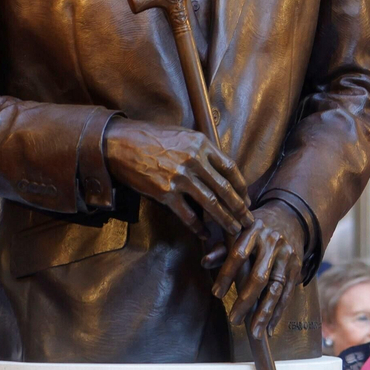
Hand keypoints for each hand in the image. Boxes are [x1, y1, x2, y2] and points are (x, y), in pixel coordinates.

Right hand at [104, 120, 251, 239]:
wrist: (121, 144)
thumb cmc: (151, 137)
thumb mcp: (182, 135)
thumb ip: (201, 150)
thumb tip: (219, 169)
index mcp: (200, 144)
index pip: (230, 168)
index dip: (241, 186)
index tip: (246, 198)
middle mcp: (193, 160)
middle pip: (225, 189)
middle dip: (239, 208)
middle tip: (248, 221)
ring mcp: (179, 177)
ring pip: (211, 204)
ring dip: (225, 220)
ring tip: (234, 230)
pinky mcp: (165, 192)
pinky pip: (187, 215)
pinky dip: (198, 227)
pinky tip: (204, 234)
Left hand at [210, 202, 303, 338]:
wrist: (291, 217)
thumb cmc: (257, 227)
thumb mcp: (240, 229)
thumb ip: (222, 247)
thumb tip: (204, 263)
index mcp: (254, 230)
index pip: (238, 254)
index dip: (227, 274)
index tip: (216, 294)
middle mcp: (273, 243)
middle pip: (260, 275)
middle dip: (247, 300)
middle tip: (234, 319)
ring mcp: (287, 257)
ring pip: (276, 288)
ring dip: (265, 313)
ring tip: (255, 332)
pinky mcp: (297, 268)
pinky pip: (287, 294)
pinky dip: (278, 313)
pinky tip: (270, 328)